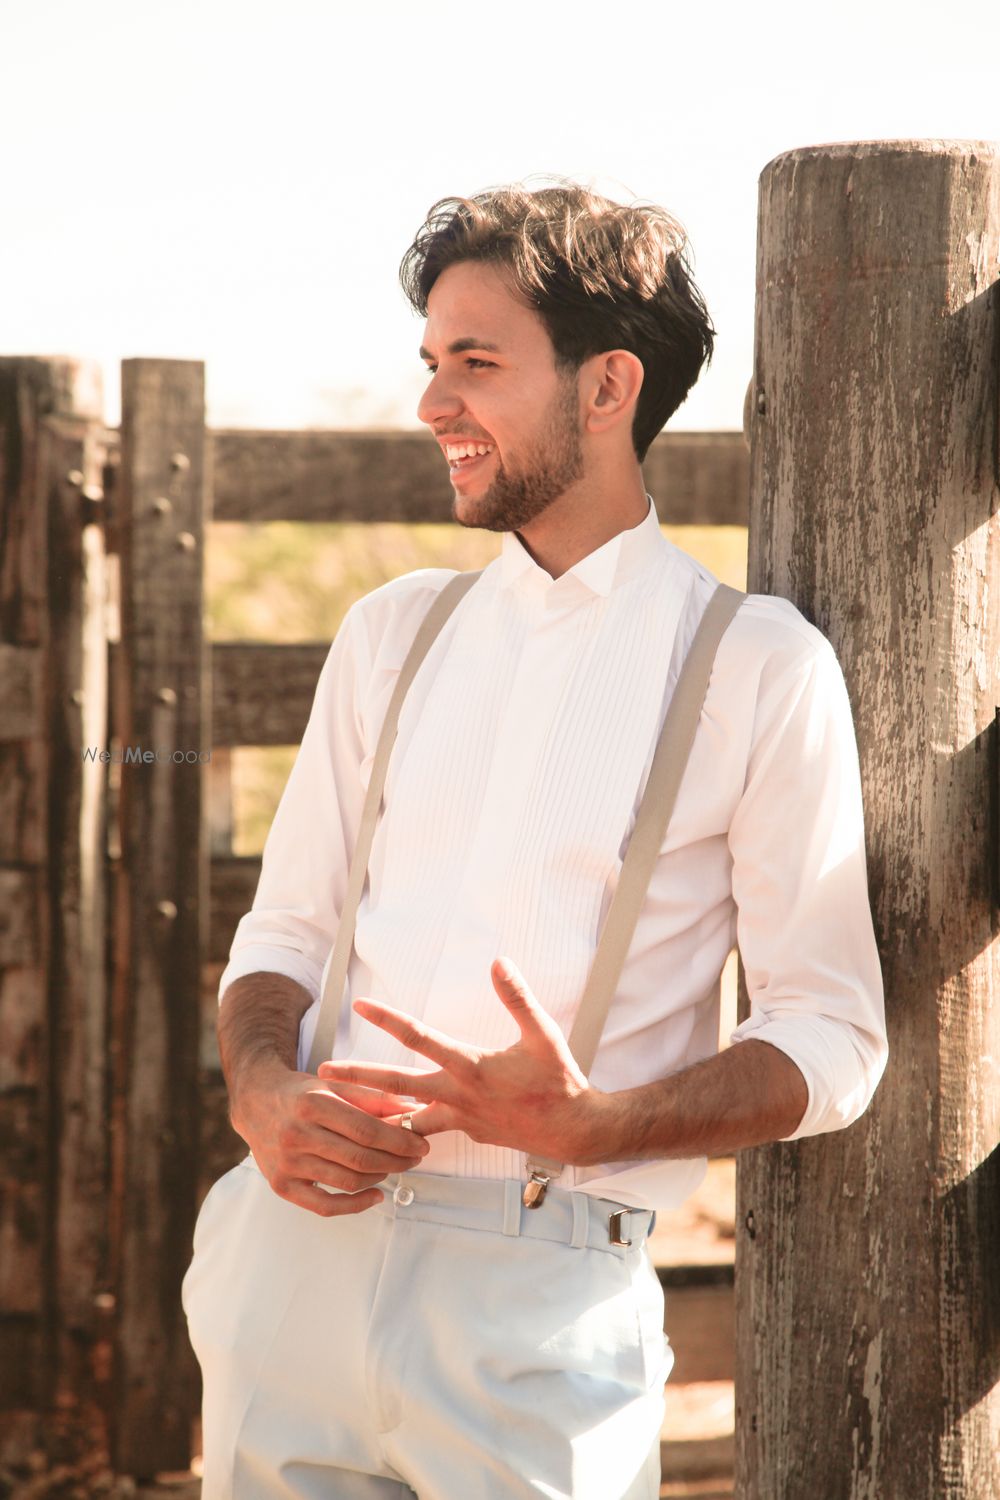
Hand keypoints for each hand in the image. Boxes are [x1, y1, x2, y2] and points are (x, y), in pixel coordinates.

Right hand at [230, 1058, 430, 1218]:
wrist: (256, 1102)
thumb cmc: (302, 1093)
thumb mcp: (335, 1085)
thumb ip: (375, 1099)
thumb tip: (413, 1113)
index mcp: (312, 1104)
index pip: (366, 1130)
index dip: (399, 1141)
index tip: (421, 1144)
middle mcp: (297, 1134)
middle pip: (360, 1158)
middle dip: (396, 1161)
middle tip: (415, 1158)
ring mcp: (287, 1164)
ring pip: (347, 1181)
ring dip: (380, 1177)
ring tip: (396, 1168)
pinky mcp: (281, 1186)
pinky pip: (325, 1206)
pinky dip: (355, 1205)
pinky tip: (375, 1194)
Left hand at [317, 957, 605, 1164]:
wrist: (573, 1130)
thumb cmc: (559, 1080)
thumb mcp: (543, 1034)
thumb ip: (518, 998)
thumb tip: (500, 962)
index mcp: (470, 1067)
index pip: (419, 1038)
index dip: (387, 1019)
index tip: (359, 1004)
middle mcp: (457, 1095)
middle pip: (395, 1086)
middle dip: (357, 1079)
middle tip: (322, 1074)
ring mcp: (459, 1118)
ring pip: (406, 1119)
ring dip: (375, 1114)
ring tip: (343, 1111)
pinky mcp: (467, 1131)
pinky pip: (427, 1134)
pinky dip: (407, 1132)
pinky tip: (392, 1130)